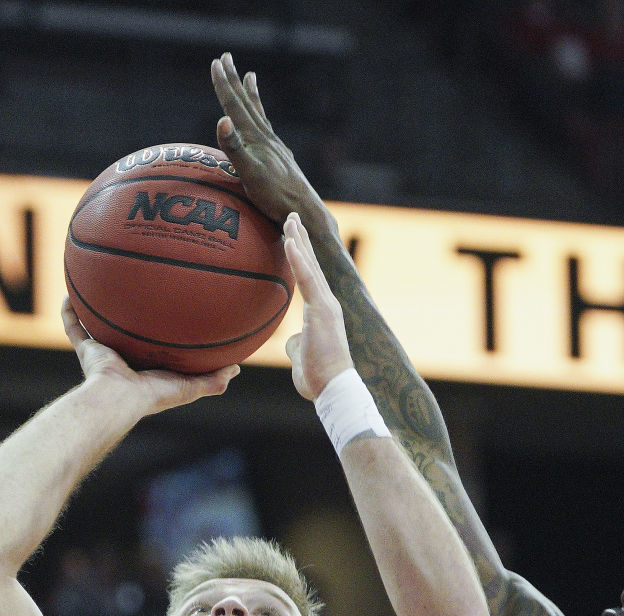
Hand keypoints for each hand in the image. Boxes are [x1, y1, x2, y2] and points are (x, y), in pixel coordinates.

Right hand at [61, 298, 236, 414]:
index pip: (156, 350)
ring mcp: (104, 354)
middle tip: (136, 293)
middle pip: (126, 335)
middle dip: (129, 319)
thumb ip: (213, 380)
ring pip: (98, 328)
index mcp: (147, 369)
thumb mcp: (189, 388)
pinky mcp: (86, 351)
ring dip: (97, 310)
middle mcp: (125, 360)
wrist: (117, 399)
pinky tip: (70, 290)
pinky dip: (70, 311)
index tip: (169, 315)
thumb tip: (237, 369)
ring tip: (101, 285)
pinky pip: (74, 327)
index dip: (160, 335)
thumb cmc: (153, 395)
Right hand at [211, 52, 331, 233]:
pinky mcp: (281, 158)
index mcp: (255, 138)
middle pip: (247, 103)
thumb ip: (234, 147)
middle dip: (234, 80)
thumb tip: (221, 120)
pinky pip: (268, 130)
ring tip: (251, 77)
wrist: (304, 210)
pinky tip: (265, 125)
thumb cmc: (275, 196)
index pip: (235, 106)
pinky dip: (263, 119)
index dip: (224, 85)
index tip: (216, 62)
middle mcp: (266, 137)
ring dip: (252, 95)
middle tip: (227, 57)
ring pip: (260, 114)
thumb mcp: (249, 173)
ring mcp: (276, 147)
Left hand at [282, 212, 351, 399]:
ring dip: (299, 239)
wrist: (334, 390)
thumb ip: (297, 345)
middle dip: (301, 238)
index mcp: (323, 313)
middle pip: (312, 264)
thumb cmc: (319, 380)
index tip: (294, 236)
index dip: (302, 256)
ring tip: (289, 218)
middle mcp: (327, 304)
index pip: (310, 278)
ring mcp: (327, 305)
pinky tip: (289, 239)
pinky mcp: (323, 310)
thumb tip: (291, 340)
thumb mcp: (302, 358)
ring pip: (310, 265)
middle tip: (292, 216)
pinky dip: (298, 258)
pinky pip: (307, 278)